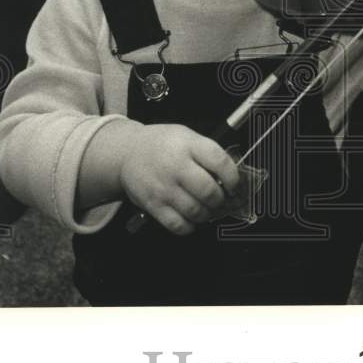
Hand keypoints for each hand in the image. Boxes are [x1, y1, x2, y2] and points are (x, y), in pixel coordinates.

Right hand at [119, 124, 240, 234]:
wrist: (128, 153)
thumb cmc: (161, 145)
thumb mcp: (187, 137)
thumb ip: (208, 153)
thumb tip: (232, 175)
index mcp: (188, 145)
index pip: (220, 162)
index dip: (233, 177)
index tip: (234, 184)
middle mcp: (176, 166)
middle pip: (209, 191)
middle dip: (221, 199)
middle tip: (220, 198)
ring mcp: (164, 187)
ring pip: (196, 211)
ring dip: (207, 214)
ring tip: (206, 208)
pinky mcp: (153, 205)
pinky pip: (178, 225)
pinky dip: (190, 226)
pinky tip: (191, 218)